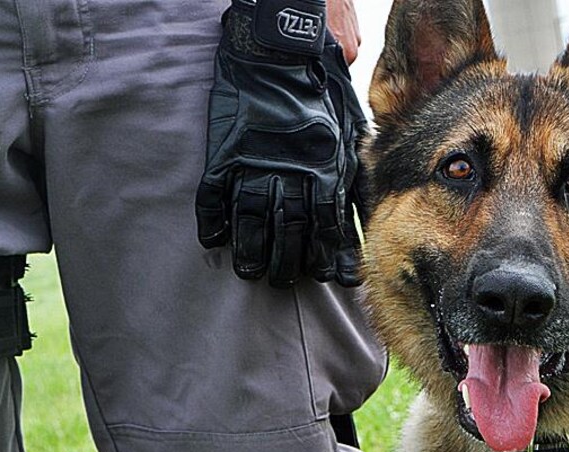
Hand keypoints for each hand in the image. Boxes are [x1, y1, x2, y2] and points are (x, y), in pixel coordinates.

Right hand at [195, 0, 365, 287]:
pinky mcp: (225, 152)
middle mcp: (291, 172)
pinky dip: (212, 219)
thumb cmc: (321, 93)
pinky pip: (214, 192)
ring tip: (250, 271)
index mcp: (324, 168)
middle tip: (283, 281)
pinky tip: (214, 240)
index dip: (328, 254)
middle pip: (289, 229)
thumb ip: (351, 171)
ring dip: (251, 250)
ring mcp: (255, 163)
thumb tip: (356, 211)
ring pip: (251, 218)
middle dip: (288, 261)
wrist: (280, 53)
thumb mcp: (348, 132)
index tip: (329, 277)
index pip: (327, 224)